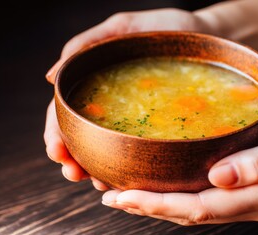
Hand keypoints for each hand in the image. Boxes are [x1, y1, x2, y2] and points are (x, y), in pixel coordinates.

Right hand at [44, 8, 212, 185]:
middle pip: (82, 135)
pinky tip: (125, 179)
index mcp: (95, 82)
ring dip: (96, 169)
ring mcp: (132, 118)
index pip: (65, 110)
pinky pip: (138, 151)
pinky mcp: (157, 128)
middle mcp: (110, 104)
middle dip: (73, 158)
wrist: (207, 35)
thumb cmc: (165, 27)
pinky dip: (126, 167)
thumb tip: (49, 77)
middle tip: (74, 173)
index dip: (57, 133)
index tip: (58, 151)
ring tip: (97, 183)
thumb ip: (86, 43)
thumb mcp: (123, 27)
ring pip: (106, 148)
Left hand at [101, 88, 257, 224]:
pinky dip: (177, 194)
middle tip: (109, 193)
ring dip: (158, 203)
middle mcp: (254, 203)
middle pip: (191, 213)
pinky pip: (206, 197)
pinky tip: (160, 183)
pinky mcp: (250, 186)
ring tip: (124, 191)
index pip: (199, 207)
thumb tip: (219, 178)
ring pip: (196, 208)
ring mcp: (252, 199)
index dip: (158, 204)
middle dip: (148, 206)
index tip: (122, 195)